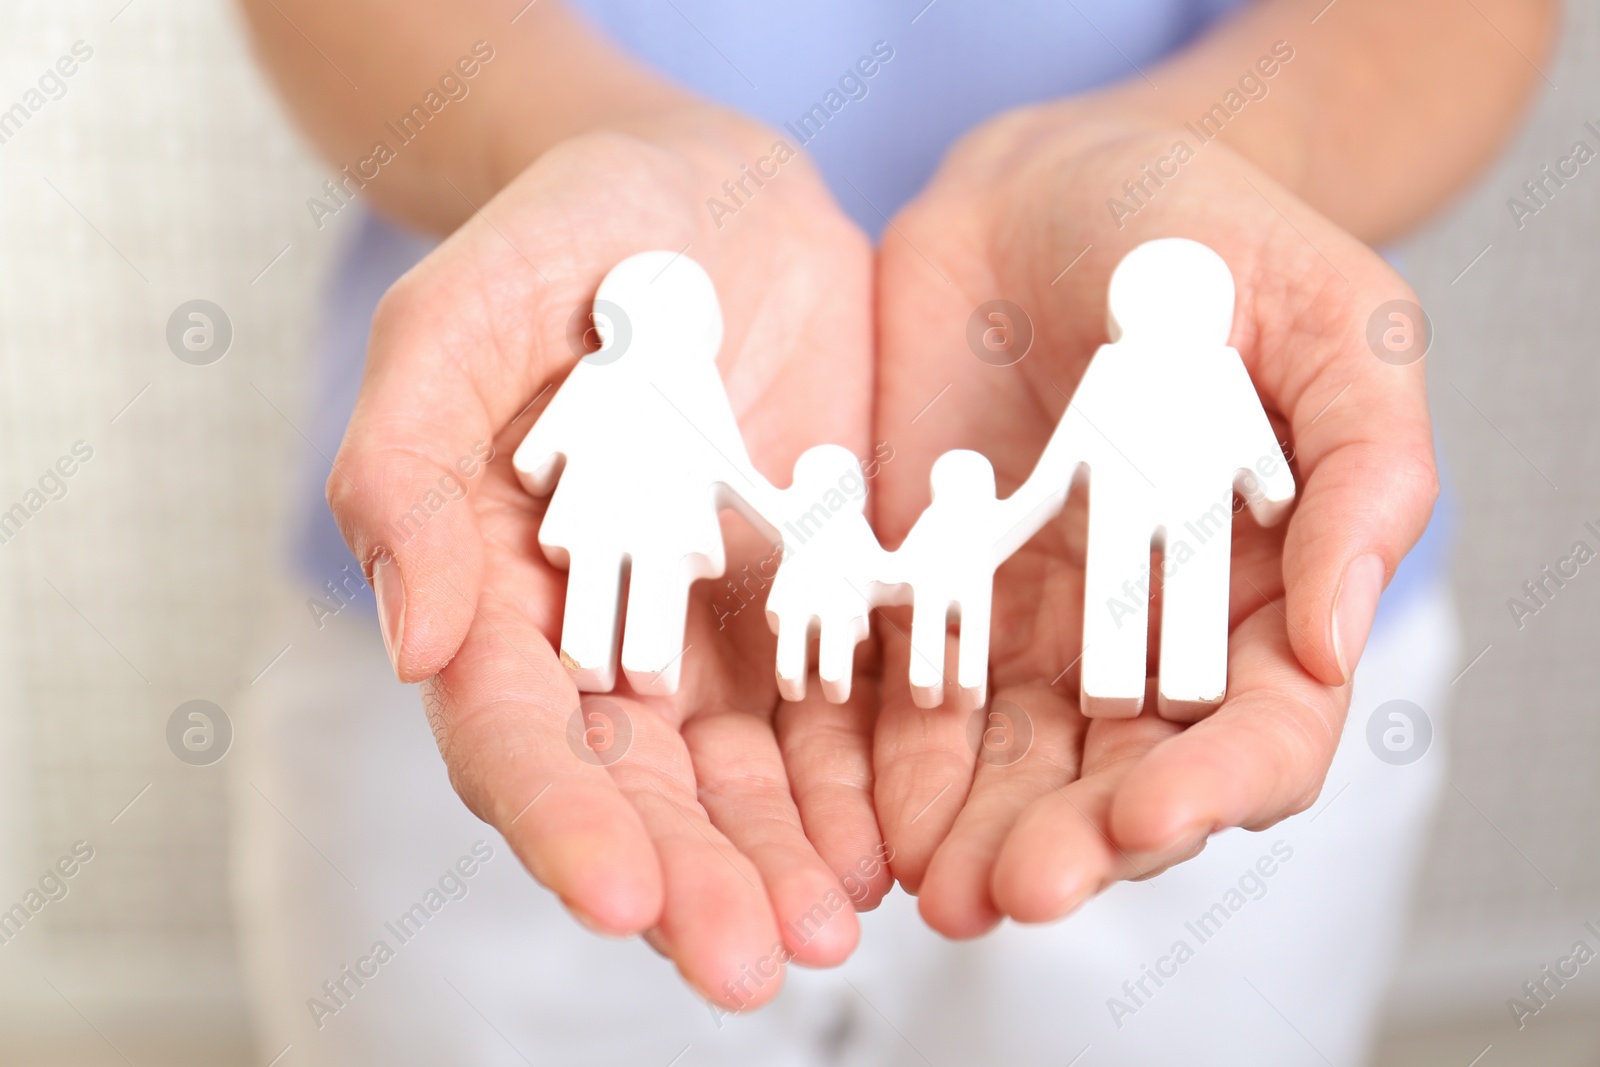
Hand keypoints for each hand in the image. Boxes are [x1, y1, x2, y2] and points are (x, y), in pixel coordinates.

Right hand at [327, 110, 890, 1005]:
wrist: (707, 193)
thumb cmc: (565, 238)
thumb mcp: (458, 319)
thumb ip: (408, 468)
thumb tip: (409, 642)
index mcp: (495, 585)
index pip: (515, 730)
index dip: (560, 816)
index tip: (618, 896)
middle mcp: (599, 634)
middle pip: (635, 786)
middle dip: (687, 880)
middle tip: (751, 965)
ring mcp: (708, 626)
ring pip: (737, 777)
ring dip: (776, 864)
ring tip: (830, 934)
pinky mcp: (808, 603)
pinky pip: (833, 715)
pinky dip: (855, 787)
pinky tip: (888, 846)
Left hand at [869, 113, 1436, 934]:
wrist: (1046, 187)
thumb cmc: (1207, 237)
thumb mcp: (1326, 320)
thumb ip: (1364, 468)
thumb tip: (1340, 640)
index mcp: (1262, 592)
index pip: (1255, 733)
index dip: (1212, 790)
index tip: (1147, 820)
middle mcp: (1146, 635)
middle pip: (1118, 779)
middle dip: (1070, 844)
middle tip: (1009, 888)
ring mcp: (1029, 622)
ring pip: (1005, 766)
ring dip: (969, 834)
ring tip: (925, 886)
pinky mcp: (928, 590)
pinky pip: (901, 694)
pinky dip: (880, 760)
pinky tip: (855, 811)